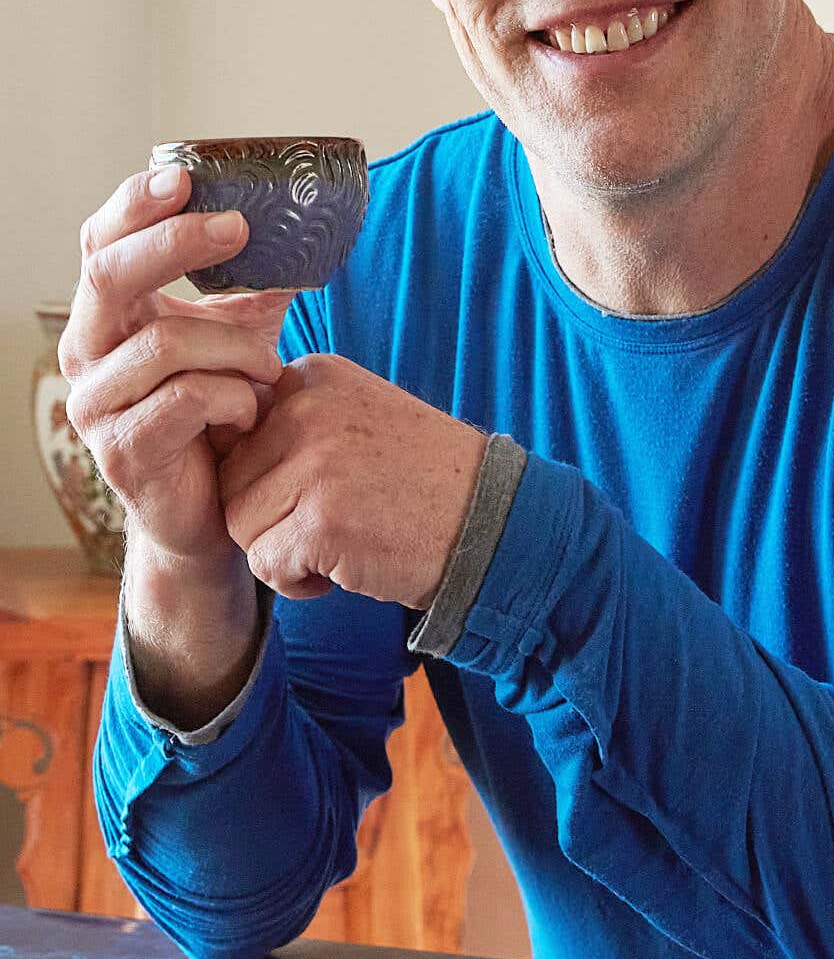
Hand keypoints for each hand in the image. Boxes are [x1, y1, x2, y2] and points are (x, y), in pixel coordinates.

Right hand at [58, 165, 296, 571]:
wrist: (216, 506)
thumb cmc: (222, 410)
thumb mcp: (240, 334)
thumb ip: (256, 284)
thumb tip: (306, 226)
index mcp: (108, 313)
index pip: (100, 242)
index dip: (134, 205)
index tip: (184, 177)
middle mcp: (87, 351)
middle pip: (109, 275)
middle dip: (176, 243)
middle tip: (239, 228)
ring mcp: (95, 404)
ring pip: (165, 342)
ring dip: (234, 347)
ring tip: (270, 367)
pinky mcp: (122, 452)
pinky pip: (185, 400)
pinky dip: (233, 397)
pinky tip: (250, 412)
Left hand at [216, 354, 487, 606]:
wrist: (491, 520)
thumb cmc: (422, 479)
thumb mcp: (358, 416)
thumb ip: (295, 421)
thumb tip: (217, 447)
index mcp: (314, 376)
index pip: (239, 433)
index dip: (269, 478)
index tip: (321, 489)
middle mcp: (308, 409)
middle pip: (232, 480)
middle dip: (269, 518)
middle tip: (329, 525)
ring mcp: (314, 462)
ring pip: (240, 524)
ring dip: (280, 551)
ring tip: (337, 544)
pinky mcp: (321, 519)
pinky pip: (266, 564)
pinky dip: (298, 583)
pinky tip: (344, 568)